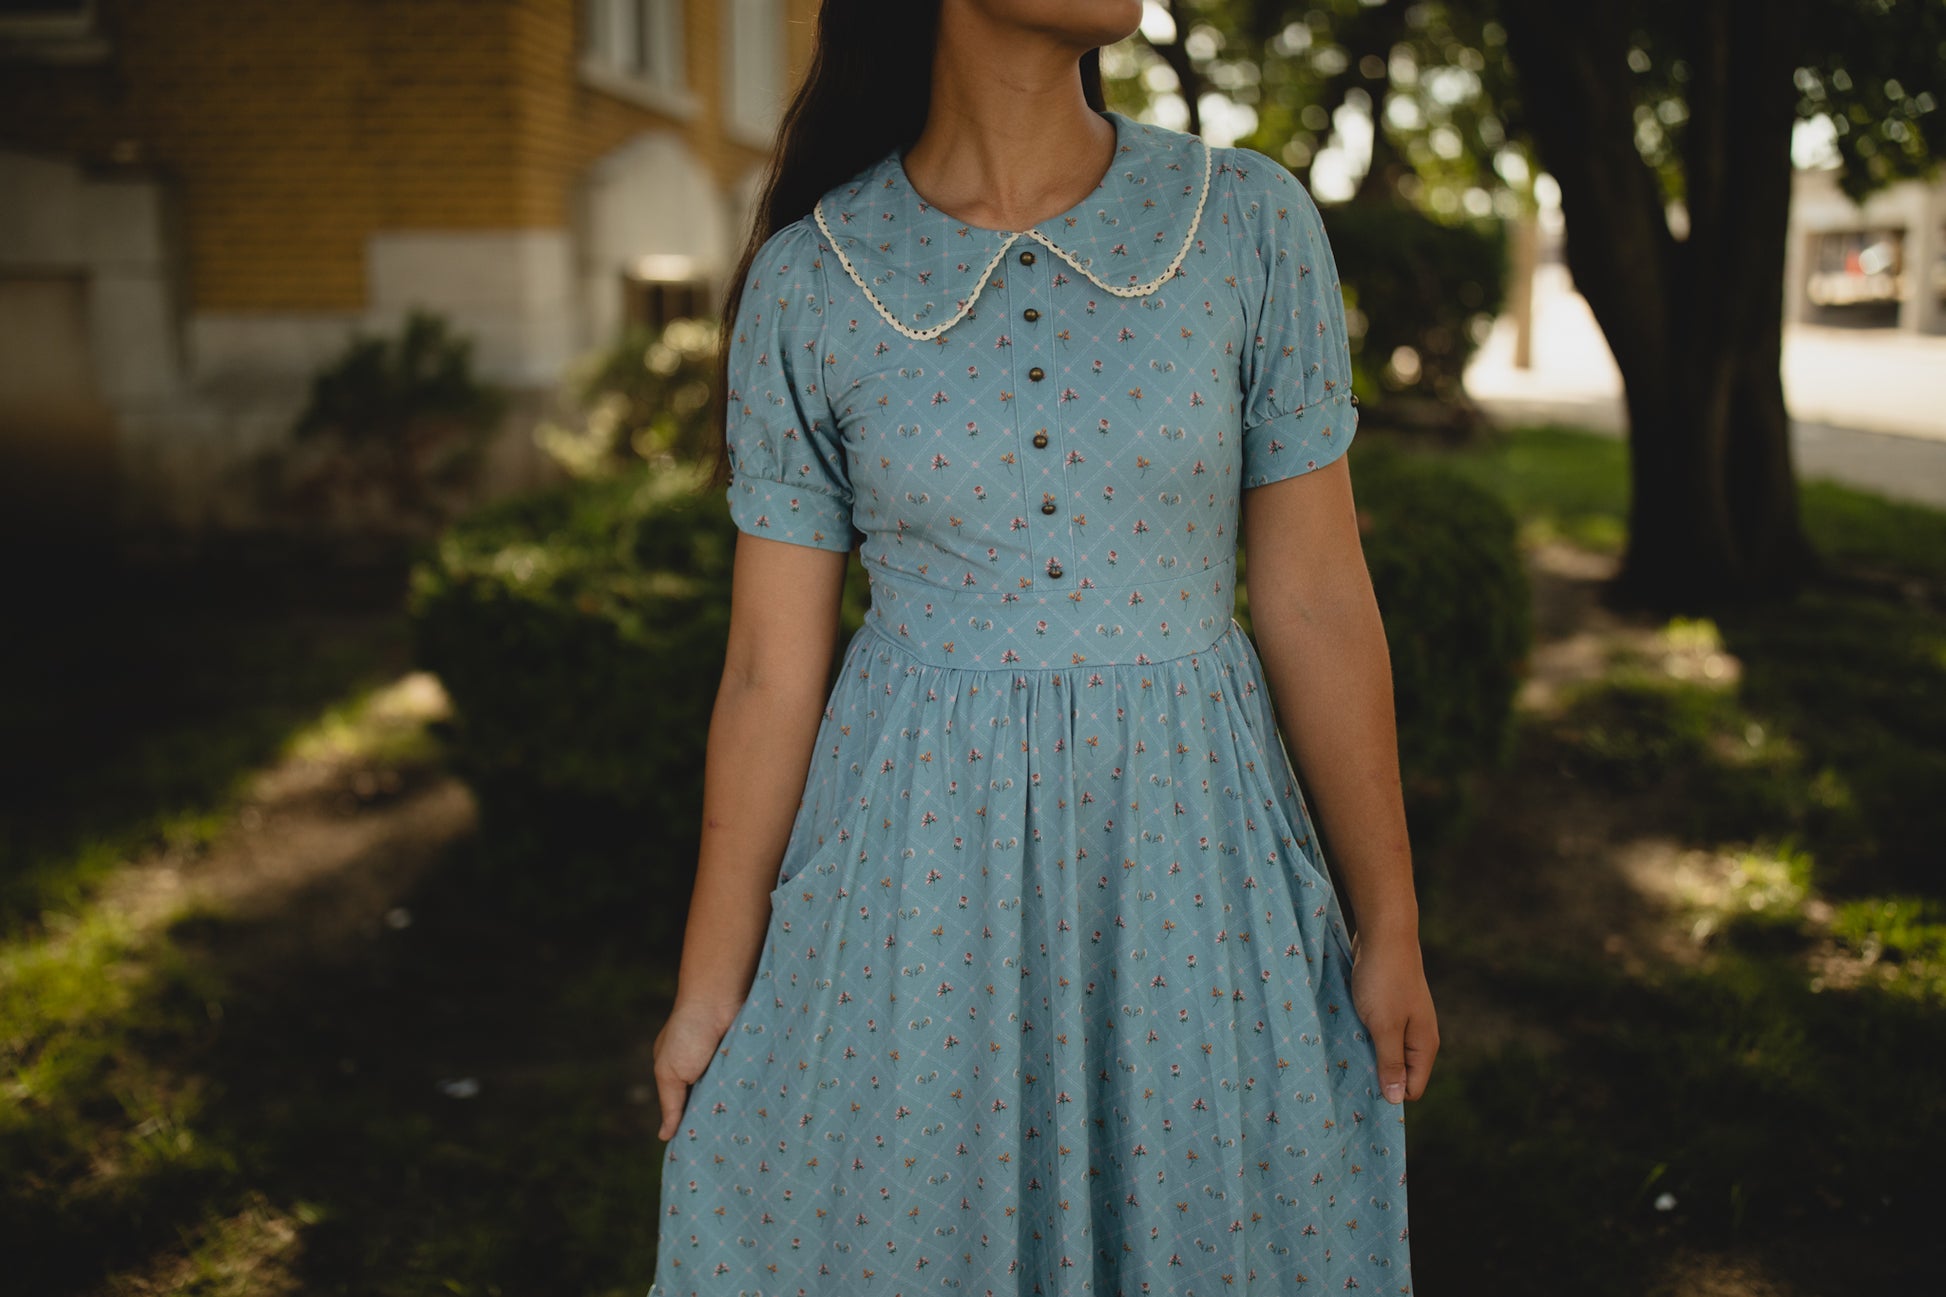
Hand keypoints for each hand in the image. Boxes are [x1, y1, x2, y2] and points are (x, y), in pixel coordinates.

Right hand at [652, 998, 741, 1140]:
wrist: (720, 997)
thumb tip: (664, 1137)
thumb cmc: (688, 1033)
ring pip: (734, 1097)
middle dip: (718, 1123)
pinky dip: (754, 1094)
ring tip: (748, 1140)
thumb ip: (670, 1104)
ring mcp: (729, 1065)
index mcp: (681, 1074)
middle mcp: (706, 1071)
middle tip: (728, 1154)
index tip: (702, 1154)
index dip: (692, 1127)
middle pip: (713, 1105)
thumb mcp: (670, 1073)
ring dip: (739, 1110)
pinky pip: (752, 1082)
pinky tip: (761, 1115)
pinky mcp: (749, 1058)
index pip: (686, 1109)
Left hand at [1348, 925, 1438, 1104]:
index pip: (1412, 1088)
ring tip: (1341, 1056)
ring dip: (1365, 1053)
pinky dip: (1362, 1034)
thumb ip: (1390, 1063)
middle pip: (1398, 1072)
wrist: (1384, 934)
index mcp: (1424, 1045)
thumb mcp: (1385, 1027)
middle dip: (1375, 1075)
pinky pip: (1375, 1031)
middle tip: (1345, 1078)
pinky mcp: (1387, 1006)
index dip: (1389, 1094)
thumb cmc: (1384, 981)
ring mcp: (1403, 1019)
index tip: (1360, 1096)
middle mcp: (1417, 1035)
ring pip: (1384, 1050)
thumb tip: (1394, 1100)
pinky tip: (1344, 1033)